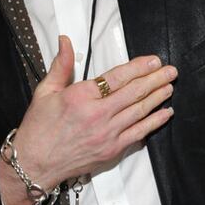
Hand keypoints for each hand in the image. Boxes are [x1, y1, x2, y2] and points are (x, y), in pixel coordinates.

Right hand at [0, 35, 176, 204]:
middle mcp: (96, 115)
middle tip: (170, 70)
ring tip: (170, 86)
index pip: (117, 77)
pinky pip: (139, 133)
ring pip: (140, 111)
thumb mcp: (45, 91)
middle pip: (134, 92)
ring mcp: (106, 134)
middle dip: (155, 79)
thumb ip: (61, 64)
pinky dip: (155, 122)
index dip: (139, 67)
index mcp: (80, 96)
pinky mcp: (112, 150)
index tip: (153, 60)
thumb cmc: (39, 128)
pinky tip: (165, 113)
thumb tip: (66, 41)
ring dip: (158, 97)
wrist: (34, 164)